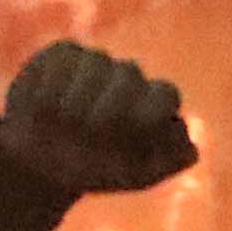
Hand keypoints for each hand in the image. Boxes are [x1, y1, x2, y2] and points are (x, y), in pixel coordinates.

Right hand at [0, 41, 197, 196]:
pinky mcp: (64, 54)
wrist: (42, 164)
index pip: (164, 93)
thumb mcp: (135, 177)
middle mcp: (130, 78)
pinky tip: (39, 111)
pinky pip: (61, 62)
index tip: (128, 136)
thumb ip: (168, 162)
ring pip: (96, 65)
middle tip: (89, 133)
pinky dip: (49, 90)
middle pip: (129, 75)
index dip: (147, 112)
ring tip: (62, 129)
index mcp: (156, 103)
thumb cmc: (96, 170)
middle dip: (109, 106)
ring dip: (75, 102)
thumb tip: (192, 150)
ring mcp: (97, 63)